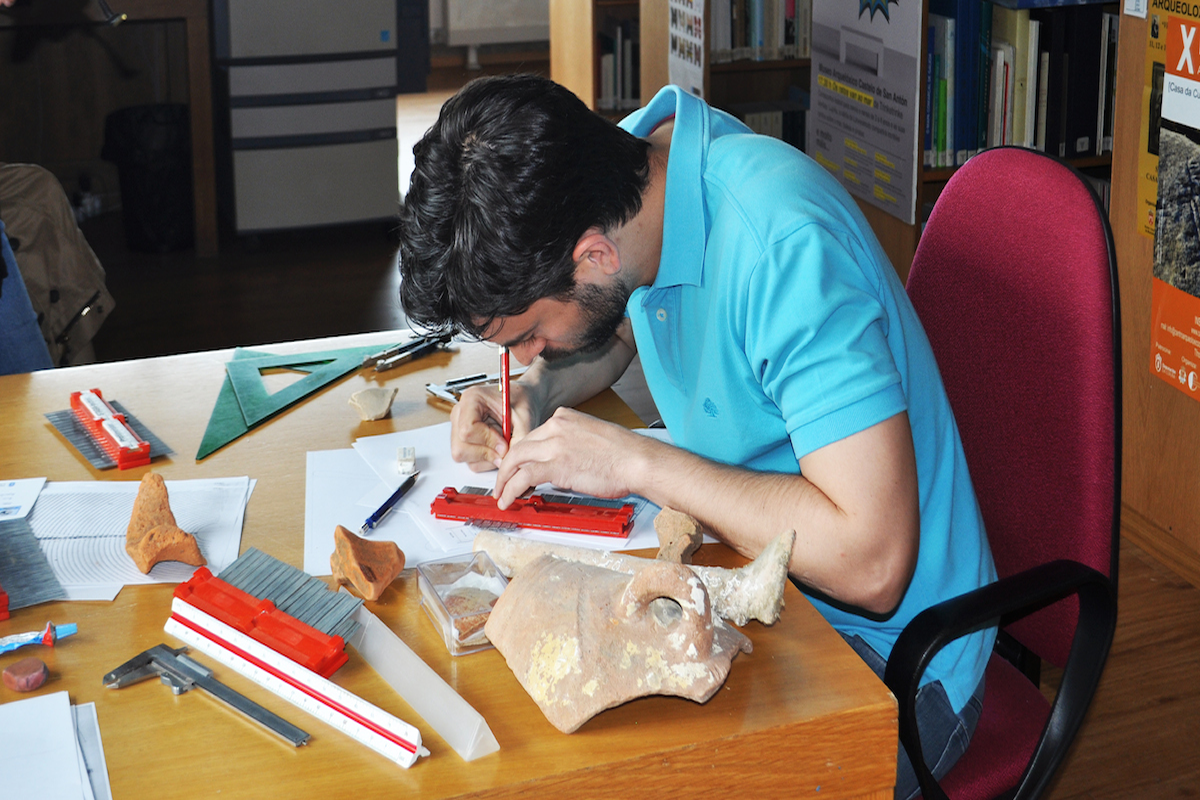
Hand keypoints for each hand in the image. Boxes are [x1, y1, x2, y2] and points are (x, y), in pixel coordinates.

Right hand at [448, 381, 539, 470]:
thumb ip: (518, 438)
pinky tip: (498, 448)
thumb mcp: (525, 416)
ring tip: (503, 444)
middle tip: (505, 449)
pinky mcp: (464, 443)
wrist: (521, 401)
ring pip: (463, 456)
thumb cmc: (521, 401)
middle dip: (486, 453)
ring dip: (488, 458)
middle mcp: (460, 414)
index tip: (504, 444)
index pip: (468, 429)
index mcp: (472, 399)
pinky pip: (471, 462)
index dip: (487, 441)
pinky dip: (488, 461)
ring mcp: (459, 429)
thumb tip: (505, 460)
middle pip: (460, 447)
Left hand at [492, 407, 651, 507]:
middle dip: (506, 467)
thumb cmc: (623, 454)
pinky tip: (508, 499)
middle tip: (502, 482)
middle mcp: (556, 426)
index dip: (521, 455)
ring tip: (501, 494)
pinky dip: (511, 489)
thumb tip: (557, 465)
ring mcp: (555, 444)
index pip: (532, 436)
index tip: (517, 468)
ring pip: (515, 460)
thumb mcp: (591, 438)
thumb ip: (569, 445)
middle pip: (519, 446)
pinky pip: (523, 477)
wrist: (637, 460)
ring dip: (504, 480)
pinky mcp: (557, 464)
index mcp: (564, 417)